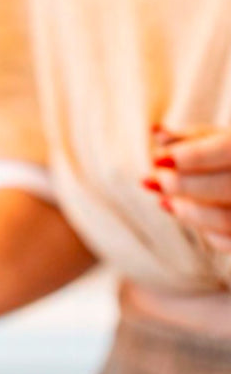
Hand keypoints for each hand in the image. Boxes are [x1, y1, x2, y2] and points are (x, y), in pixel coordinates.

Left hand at [147, 125, 230, 250]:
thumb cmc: (229, 156)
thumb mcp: (219, 139)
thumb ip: (191, 138)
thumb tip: (156, 132)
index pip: (228, 149)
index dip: (193, 156)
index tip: (157, 159)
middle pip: (227, 186)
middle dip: (183, 185)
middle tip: (151, 180)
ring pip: (226, 219)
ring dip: (188, 211)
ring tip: (163, 200)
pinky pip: (228, 241)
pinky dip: (203, 229)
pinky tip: (181, 210)